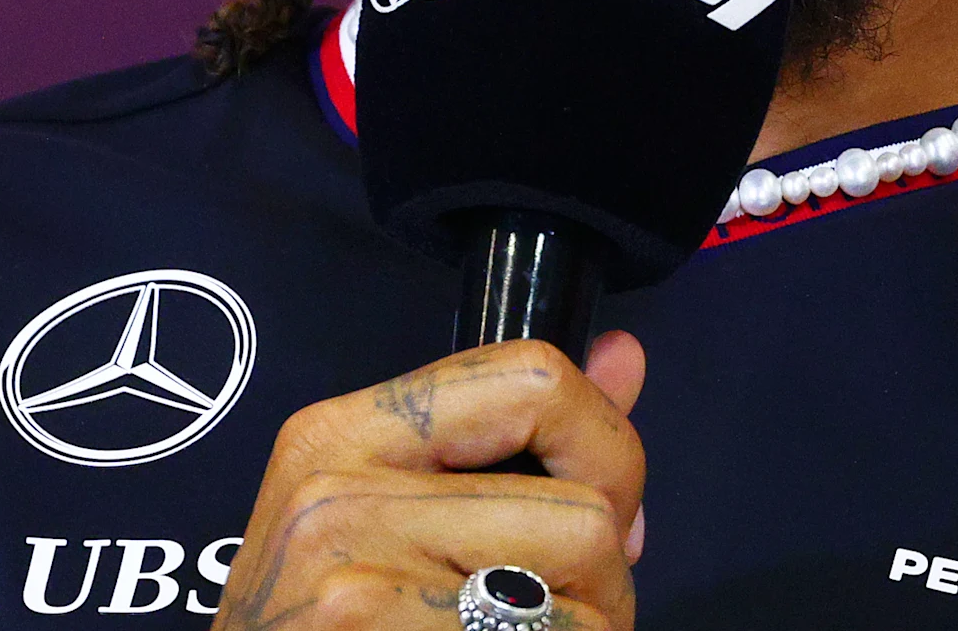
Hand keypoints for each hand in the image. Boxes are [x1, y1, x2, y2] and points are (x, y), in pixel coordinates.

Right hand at [211, 333, 649, 628]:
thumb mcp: (390, 520)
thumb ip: (514, 440)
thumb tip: (623, 355)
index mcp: (339, 435)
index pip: (533, 377)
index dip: (606, 446)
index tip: (606, 506)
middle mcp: (334, 495)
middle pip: (584, 508)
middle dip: (604, 577)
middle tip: (557, 613)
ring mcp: (352, 579)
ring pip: (582, 589)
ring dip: (585, 629)